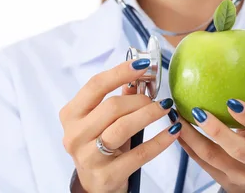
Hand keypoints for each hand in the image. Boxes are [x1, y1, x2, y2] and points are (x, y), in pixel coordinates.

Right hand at [59, 59, 181, 192]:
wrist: (95, 185)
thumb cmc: (100, 144)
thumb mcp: (103, 120)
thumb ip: (118, 97)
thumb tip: (139, 73)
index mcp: (71, 114)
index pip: (95, 86)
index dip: (120, 72)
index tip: (143, 64)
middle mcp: (74, 135)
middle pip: (112, 107)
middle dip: (140, 99)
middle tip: (157, 99)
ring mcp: (88, 157)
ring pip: (123, 128)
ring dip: (149, 115)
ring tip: (166, 109)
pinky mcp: (107, 176)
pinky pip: (139, 154)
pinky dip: (160, 141)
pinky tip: (173, 131)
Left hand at [172, 99, 244, 192]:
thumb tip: (228, 77)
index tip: (232, 101)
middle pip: (238, 149)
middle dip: (215, 130)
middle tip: (197, 110)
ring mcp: (242, 176)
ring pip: (212, 157)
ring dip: (191, 136)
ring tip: (178, 117)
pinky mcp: (226, 183)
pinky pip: (202, 163)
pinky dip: (187, 145)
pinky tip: (177, 130)